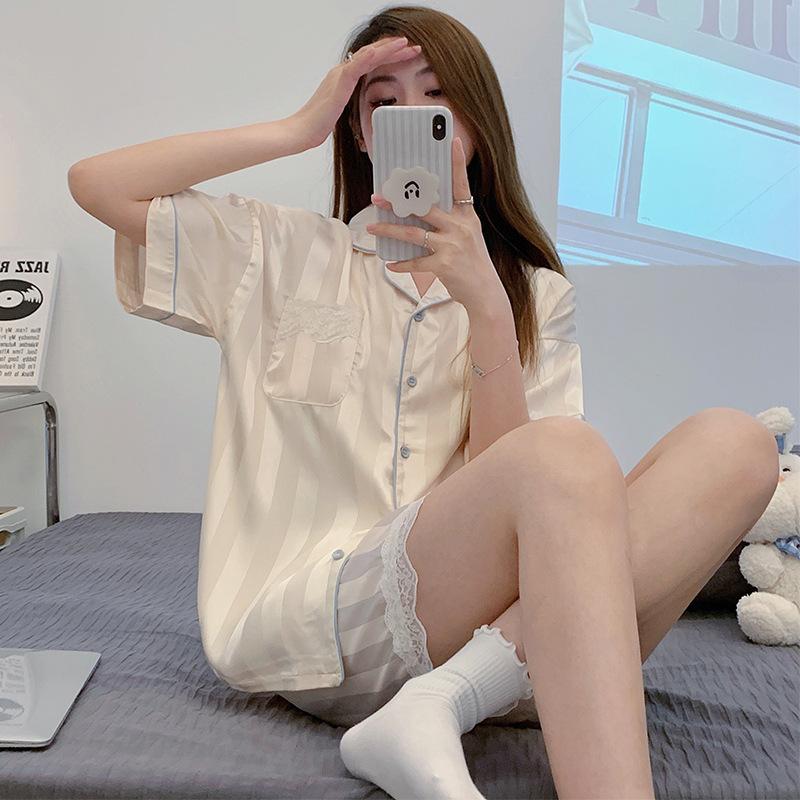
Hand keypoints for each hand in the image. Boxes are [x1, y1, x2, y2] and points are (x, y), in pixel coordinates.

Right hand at [292, 36, 421, 149]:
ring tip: (404, 43)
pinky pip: (356, 66)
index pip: (371, 62)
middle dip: (394, 49)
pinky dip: (368, 57)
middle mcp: (343, 72)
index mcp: (345, 78)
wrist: (303, 130)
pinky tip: (380, 51)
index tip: (406, 55)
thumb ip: (352, 104)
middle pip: (372, 55)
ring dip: (387, 48)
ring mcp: (340, 75)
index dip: (389, 57)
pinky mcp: (339, 83)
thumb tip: (365, 109)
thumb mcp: (342, 111)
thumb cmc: (319, 124)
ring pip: (368, 55)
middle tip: (413, 46)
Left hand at [366, 137, 506, 314]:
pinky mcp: (444, 265)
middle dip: (398, 201)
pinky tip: (389, 264)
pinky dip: (401, 264)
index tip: (451, 140)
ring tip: (372, 226)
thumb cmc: (473, 263)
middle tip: (378, 196)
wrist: (485, 293)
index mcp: (467, 216)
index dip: (457, 162)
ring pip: (413, 232)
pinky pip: (415, 261)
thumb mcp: (468, 236)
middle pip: (424, 207)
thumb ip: (449, 222)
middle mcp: (460, 227)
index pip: (461, 184)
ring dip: (389, 229)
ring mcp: (452, 245)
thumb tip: (418, 214)